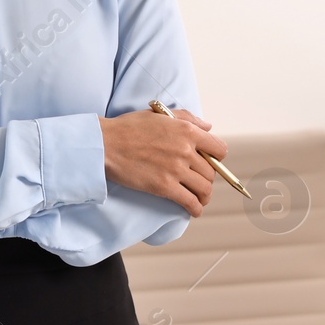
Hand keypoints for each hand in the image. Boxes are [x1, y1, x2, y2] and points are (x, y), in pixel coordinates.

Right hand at [97, 109, 227, 217]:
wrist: (106, 144)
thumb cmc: (129, 128)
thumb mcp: (160, 115)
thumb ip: (187, 118)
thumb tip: (208, 127)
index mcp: (187, 130)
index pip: (219, 149)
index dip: (217, 158)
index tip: (210, 163)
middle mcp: (186, 150)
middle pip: (211, 172)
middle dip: (207, 179)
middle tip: (199, 182)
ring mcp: (176, 170)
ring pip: (204, 188)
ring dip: (204, 196)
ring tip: (199, 199)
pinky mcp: (164, 187)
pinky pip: (190, 202)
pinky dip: (196, 209)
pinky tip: (194, 210)